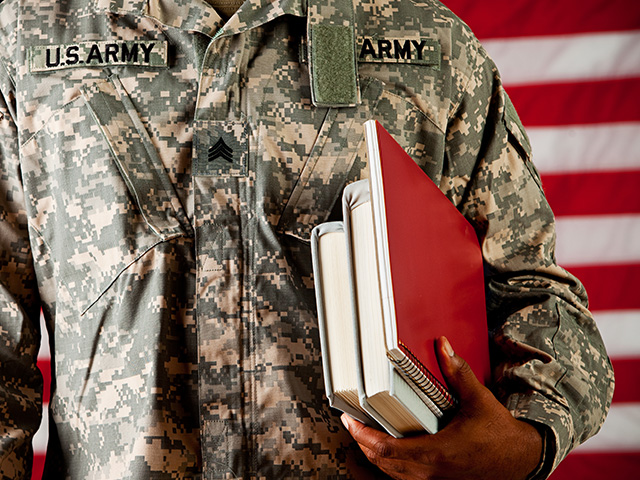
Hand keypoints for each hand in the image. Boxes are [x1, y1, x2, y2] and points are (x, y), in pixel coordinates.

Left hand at [341, 337, 542, 479]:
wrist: (521, 459)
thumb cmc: (500, 434)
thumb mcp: (478, 399)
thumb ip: (458, 372)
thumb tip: (443, 346)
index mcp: (436, 452)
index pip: (386, 449)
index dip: (363, 436)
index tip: (350, 421)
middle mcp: (431, 471)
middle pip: (382, 463)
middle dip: (362, 443)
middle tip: (352, 423)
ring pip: (391, 473)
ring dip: (374, 455)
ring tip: (364, 433)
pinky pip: (404, 478)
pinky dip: (390, 464)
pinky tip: (388, 449)